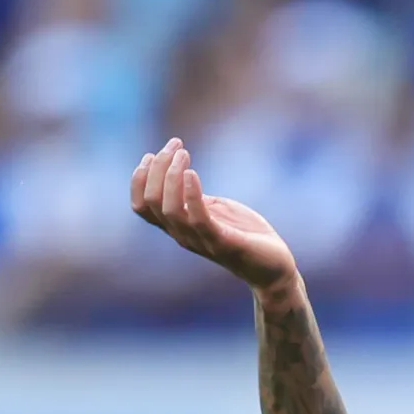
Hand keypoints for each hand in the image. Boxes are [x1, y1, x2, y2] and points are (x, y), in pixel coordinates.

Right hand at [128, 137, 297, 297]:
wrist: (275, 268)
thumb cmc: (246, 235)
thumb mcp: (216, 210)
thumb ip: (196, 197)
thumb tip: (181, 174)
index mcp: (178, 226)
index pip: (141, 206)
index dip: (139, 179)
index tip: (152, 154)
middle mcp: (183, 235)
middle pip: (152, 202)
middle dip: (158, 168)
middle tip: (176, 145)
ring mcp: (201, 241)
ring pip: (169, 209)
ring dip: (172, 176)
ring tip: (184, 154)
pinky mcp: (223, 243)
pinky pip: (198, 219)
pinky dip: (191, 194)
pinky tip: (193, 173)